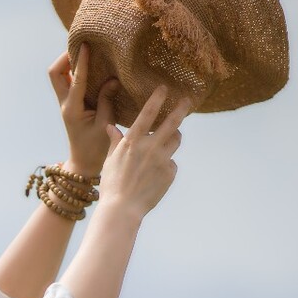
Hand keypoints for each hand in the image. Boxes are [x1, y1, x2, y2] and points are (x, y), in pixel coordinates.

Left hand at [48, 44, 117, 179]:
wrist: (83, 163)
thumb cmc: (96, 148)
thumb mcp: (105, 125)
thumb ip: (107, 101)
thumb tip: (112, 79)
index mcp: (72, 109)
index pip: (75, 80)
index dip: (80, 61)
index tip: (85, 45)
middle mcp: (65, 104)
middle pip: (54, 73)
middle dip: (64, 57)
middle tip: (81, 47)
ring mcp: (66, 103)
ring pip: (58, 76)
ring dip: (68, 62)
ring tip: (85, 51)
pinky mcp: (71, 103)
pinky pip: (68, 81)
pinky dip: (75, 70)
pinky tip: (90, 64)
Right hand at [100, 86, 189, 219]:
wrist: (122, 209)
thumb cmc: (111, 184)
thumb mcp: (110, 160)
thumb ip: (115, 141)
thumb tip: (111, 127)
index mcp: (133, 141)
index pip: (148, 113)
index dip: (158, 98)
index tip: (165, 88)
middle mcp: (150, 147)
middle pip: (172, 122)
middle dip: (181, 109)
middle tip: (187, 101)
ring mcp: (162, 160)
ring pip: (175, 141)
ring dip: (173, 137)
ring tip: (169, 140)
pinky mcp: (170, 173)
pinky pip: (172, 163)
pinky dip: (166, 165)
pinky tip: (155, 175)